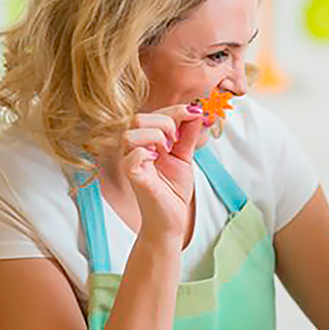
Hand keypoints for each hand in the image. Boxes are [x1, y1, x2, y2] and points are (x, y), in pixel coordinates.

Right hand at [123, 104, 203, 241]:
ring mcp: (130, 162)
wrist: (172, 219)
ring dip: (155, 135)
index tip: (197, 113)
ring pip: (130, 132)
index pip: (154, 113)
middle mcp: (134, 149)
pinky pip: (132, 156)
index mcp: (146, 141)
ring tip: (168, 150)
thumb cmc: (173, 190)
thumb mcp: (185, 157)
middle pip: (138, 118)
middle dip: (165, 122)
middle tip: (177, 140)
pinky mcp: (132, 177)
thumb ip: (188, 135)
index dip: (176, 110)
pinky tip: (157, 159)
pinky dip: (146, 153)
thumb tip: (197, 111)